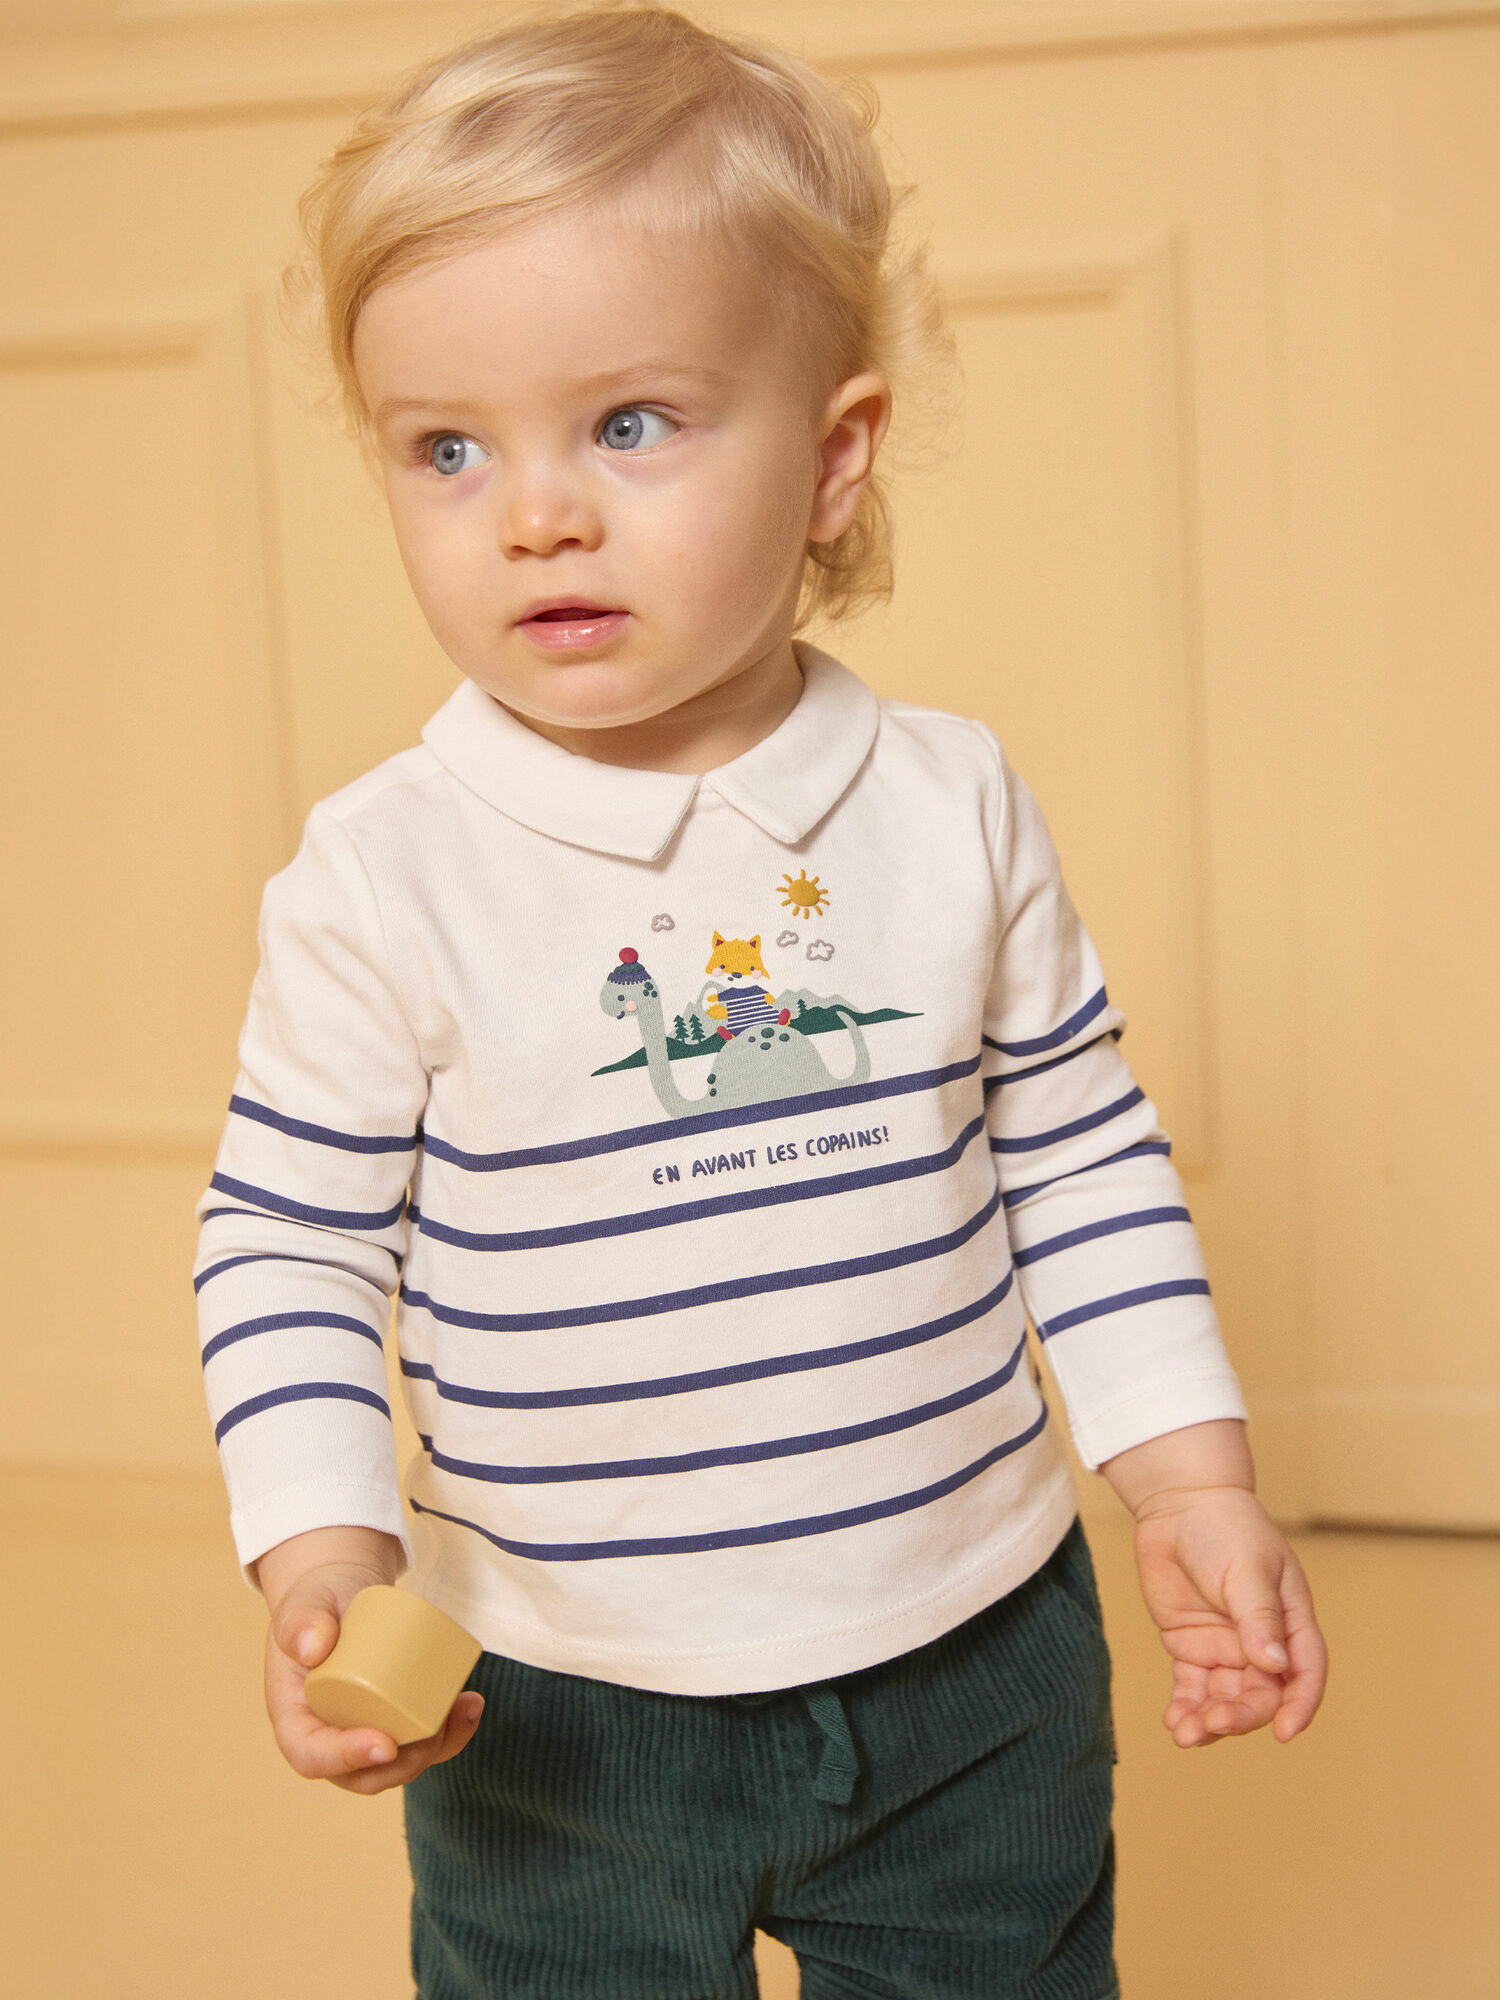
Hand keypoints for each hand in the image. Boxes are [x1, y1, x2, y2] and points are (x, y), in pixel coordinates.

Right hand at [257, 1527, 483, 1793]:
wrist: (340, 1594)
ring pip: (397, 1765)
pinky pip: (418, 1742)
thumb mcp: (303, 1603)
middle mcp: (327, 1736)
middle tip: (435, 1729)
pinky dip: (450, 1733)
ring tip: (465, 1708)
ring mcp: (361, 1732)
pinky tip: (471, 1706)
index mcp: (295, 1719)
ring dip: (437, 1748)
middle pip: (362, 1775)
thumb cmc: (318, 1601)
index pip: (312, 1756)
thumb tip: (312, 1646)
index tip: (385, 1744)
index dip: (347, 1759)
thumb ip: (299, 1619)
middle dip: (404, 1763)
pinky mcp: (391, 1720)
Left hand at [1131, 1485, 1326, 1747]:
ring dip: (1210, 1721)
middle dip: (1241, 1715)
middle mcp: (1262, 1642)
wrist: (1179, 1504)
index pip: (1305, 1672)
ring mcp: (1226, 1646)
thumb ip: (1260, 1618)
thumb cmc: (1226, 1528)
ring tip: (1186, 1734)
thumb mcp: (1248, 1569)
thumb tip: (1275, 1666)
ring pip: (1226, 1699)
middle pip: (1262, 1694)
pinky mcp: (1192, 1646)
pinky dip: (1186, 1707)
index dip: (1300, 1705)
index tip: (1283, 1732)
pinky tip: (1175, 1723)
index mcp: (1290, 1622)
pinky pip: (1193, 1688)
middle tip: (1214, 1722)